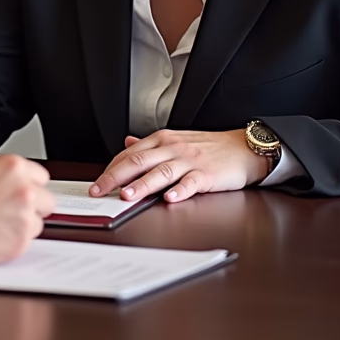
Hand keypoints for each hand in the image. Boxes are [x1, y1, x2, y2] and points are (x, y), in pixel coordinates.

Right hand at [0, 156, 53, 266]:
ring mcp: (24, 218)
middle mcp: (24, 191)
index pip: (41, 176)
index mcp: (14, 167)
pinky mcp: (20, 243)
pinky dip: (13, 239)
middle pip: (46, 200)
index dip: (28, 185)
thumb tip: (8, 175)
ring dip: (22, 223)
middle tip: (11, 209)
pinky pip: (26, 240)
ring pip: (37, 221)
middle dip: (31, 205)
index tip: (20, 191)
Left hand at [90, 128, 266, 203]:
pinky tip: (170, 199)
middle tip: (100, 190)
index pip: (130, 154)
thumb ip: (150, 145)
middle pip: (139, 162)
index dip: (111, 169)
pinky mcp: (207, 174)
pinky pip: (191, 182)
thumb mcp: (176, 140)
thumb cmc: (209, 146)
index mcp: (162, 140)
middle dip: (116, 177)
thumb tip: (127, 143)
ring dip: (142, 184)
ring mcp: (190, 161)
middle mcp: (173, 148)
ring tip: (127, 195)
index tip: (97, 183)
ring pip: (161, 172)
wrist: (243, 147)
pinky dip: (180, 190)